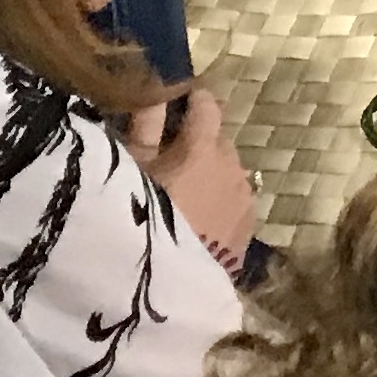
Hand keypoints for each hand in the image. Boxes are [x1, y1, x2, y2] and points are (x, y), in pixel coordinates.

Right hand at [124, 82, 258, 272]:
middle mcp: (232, 167)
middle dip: (199, 143)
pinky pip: (235, 203)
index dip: (193, 101)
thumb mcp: (129, 169)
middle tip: (170, 158)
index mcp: (203, 148)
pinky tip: (199, 219)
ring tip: (182, 193)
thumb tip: (151, 93)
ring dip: (211, 175)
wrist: (162, 283)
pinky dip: (219, 202)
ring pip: (229, 174)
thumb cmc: (135, 217)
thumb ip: (143, 128)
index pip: (206, 107)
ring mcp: (244, 200)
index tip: (180, 99)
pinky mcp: (248, 230)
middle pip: (218, 143)